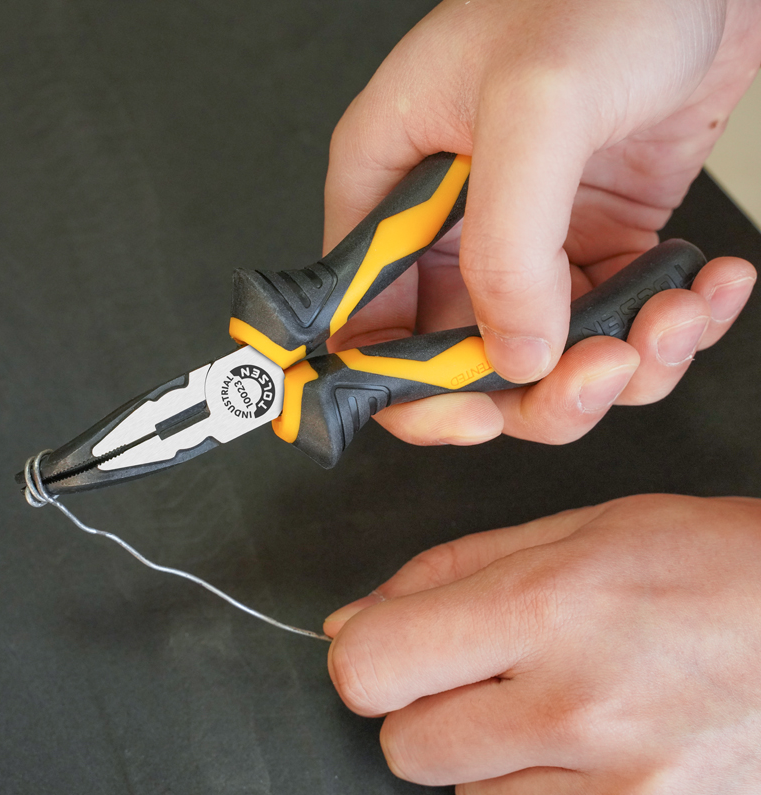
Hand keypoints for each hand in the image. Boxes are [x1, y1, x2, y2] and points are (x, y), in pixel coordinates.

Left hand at [324, 494, 760, 794]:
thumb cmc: (707, 563)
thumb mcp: (575, 529)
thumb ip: (448, 572)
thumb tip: (352, 621)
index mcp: (546, 605)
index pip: (373, 664)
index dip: (366, 655)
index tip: (391, 645)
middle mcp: (576, 708)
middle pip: (404, 744)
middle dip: (426, 704)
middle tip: (489, 667)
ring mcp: (620, 792)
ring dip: (487, 752)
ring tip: (559, 702)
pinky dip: (536, 792)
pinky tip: (586, 748)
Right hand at [325, 0, 760, 447]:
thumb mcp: (537, 104)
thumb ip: (509, 244)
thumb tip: (513, 354)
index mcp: (390, 190)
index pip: (366, 325)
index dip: (409, 387)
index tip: (475, 414)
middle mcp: (448, 232)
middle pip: (461, 365)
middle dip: (538, 391)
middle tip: (601, 370)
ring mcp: (522, 247)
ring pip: (546, 364)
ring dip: (620, 365)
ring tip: (675, 313)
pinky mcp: (591, 249)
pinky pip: (612, 328)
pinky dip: (668, 330)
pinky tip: (704, 287)